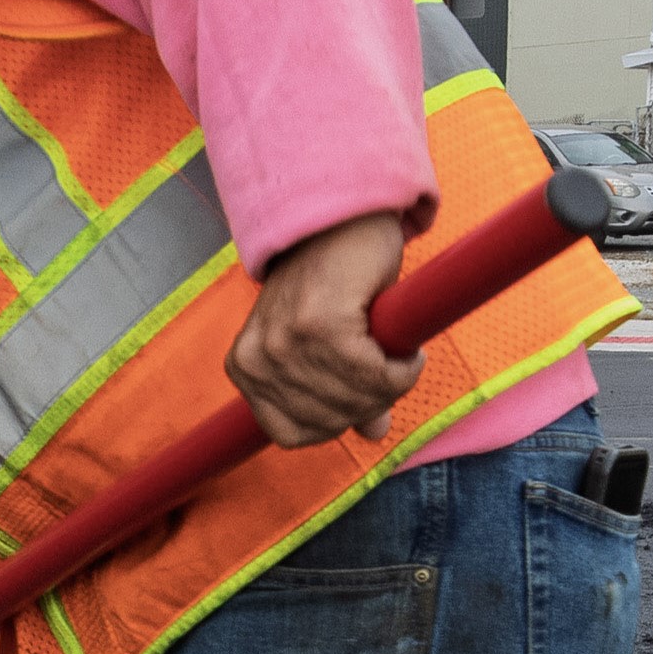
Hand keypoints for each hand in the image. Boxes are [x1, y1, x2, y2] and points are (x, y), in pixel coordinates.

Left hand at [223, 211, 420, 447]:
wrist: (341, 219)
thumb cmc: (333, 277)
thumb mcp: (326, 343)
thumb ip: (341, 391)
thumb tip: (372, 433)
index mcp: (245, 367)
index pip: (290, 434)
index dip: (334, 425)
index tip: (362, 401)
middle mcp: (257, 358)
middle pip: (327, 422)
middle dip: (370, 405)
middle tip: (392, 373)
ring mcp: (284, 342)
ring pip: (354, 400)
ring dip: (391, 385)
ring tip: (400, 357)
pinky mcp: (320, 325)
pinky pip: (376, 376)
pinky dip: (403, 368)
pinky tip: (407, 349)